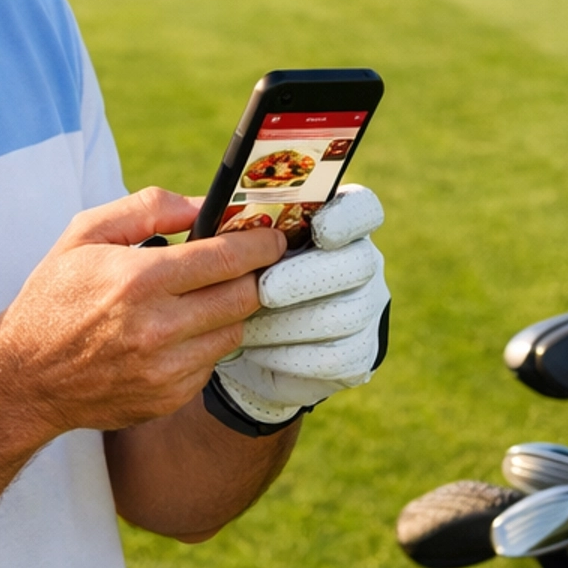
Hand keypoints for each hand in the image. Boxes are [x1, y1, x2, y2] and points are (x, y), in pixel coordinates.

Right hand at [0, 189, 286, 437]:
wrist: (24, 378)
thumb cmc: (54, 297)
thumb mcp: (85, 234)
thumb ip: (148, 207)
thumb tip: (204, 205)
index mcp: (139, 280)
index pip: (228, 258)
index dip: (261, 244)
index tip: (273, 236)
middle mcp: (157, 329)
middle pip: (244, 297)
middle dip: (252, 276)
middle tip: (246, 265)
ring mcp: (165, 370)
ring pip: (233, 332)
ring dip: (227, 312)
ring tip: (199, 299)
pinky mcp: (168, 398)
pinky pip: (210, 364)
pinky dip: (202, 345)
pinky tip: (174, 335)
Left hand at [214, 185, 389, 422]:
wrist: (232, 343)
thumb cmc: (232, 279)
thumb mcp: (222, 247)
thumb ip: (221, 225)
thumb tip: (205, 213)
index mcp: (335, 223)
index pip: (362, 209)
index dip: (348, 217)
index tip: (319, 229)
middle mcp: (359, 263)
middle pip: (357, 264)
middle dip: (306, 277)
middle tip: (266, 290)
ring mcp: (363, 309)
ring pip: (343, 315)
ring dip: (288, 322)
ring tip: (247, 326)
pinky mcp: (357, 353)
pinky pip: (333, 357)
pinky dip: (290, 356)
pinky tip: (257, 352)